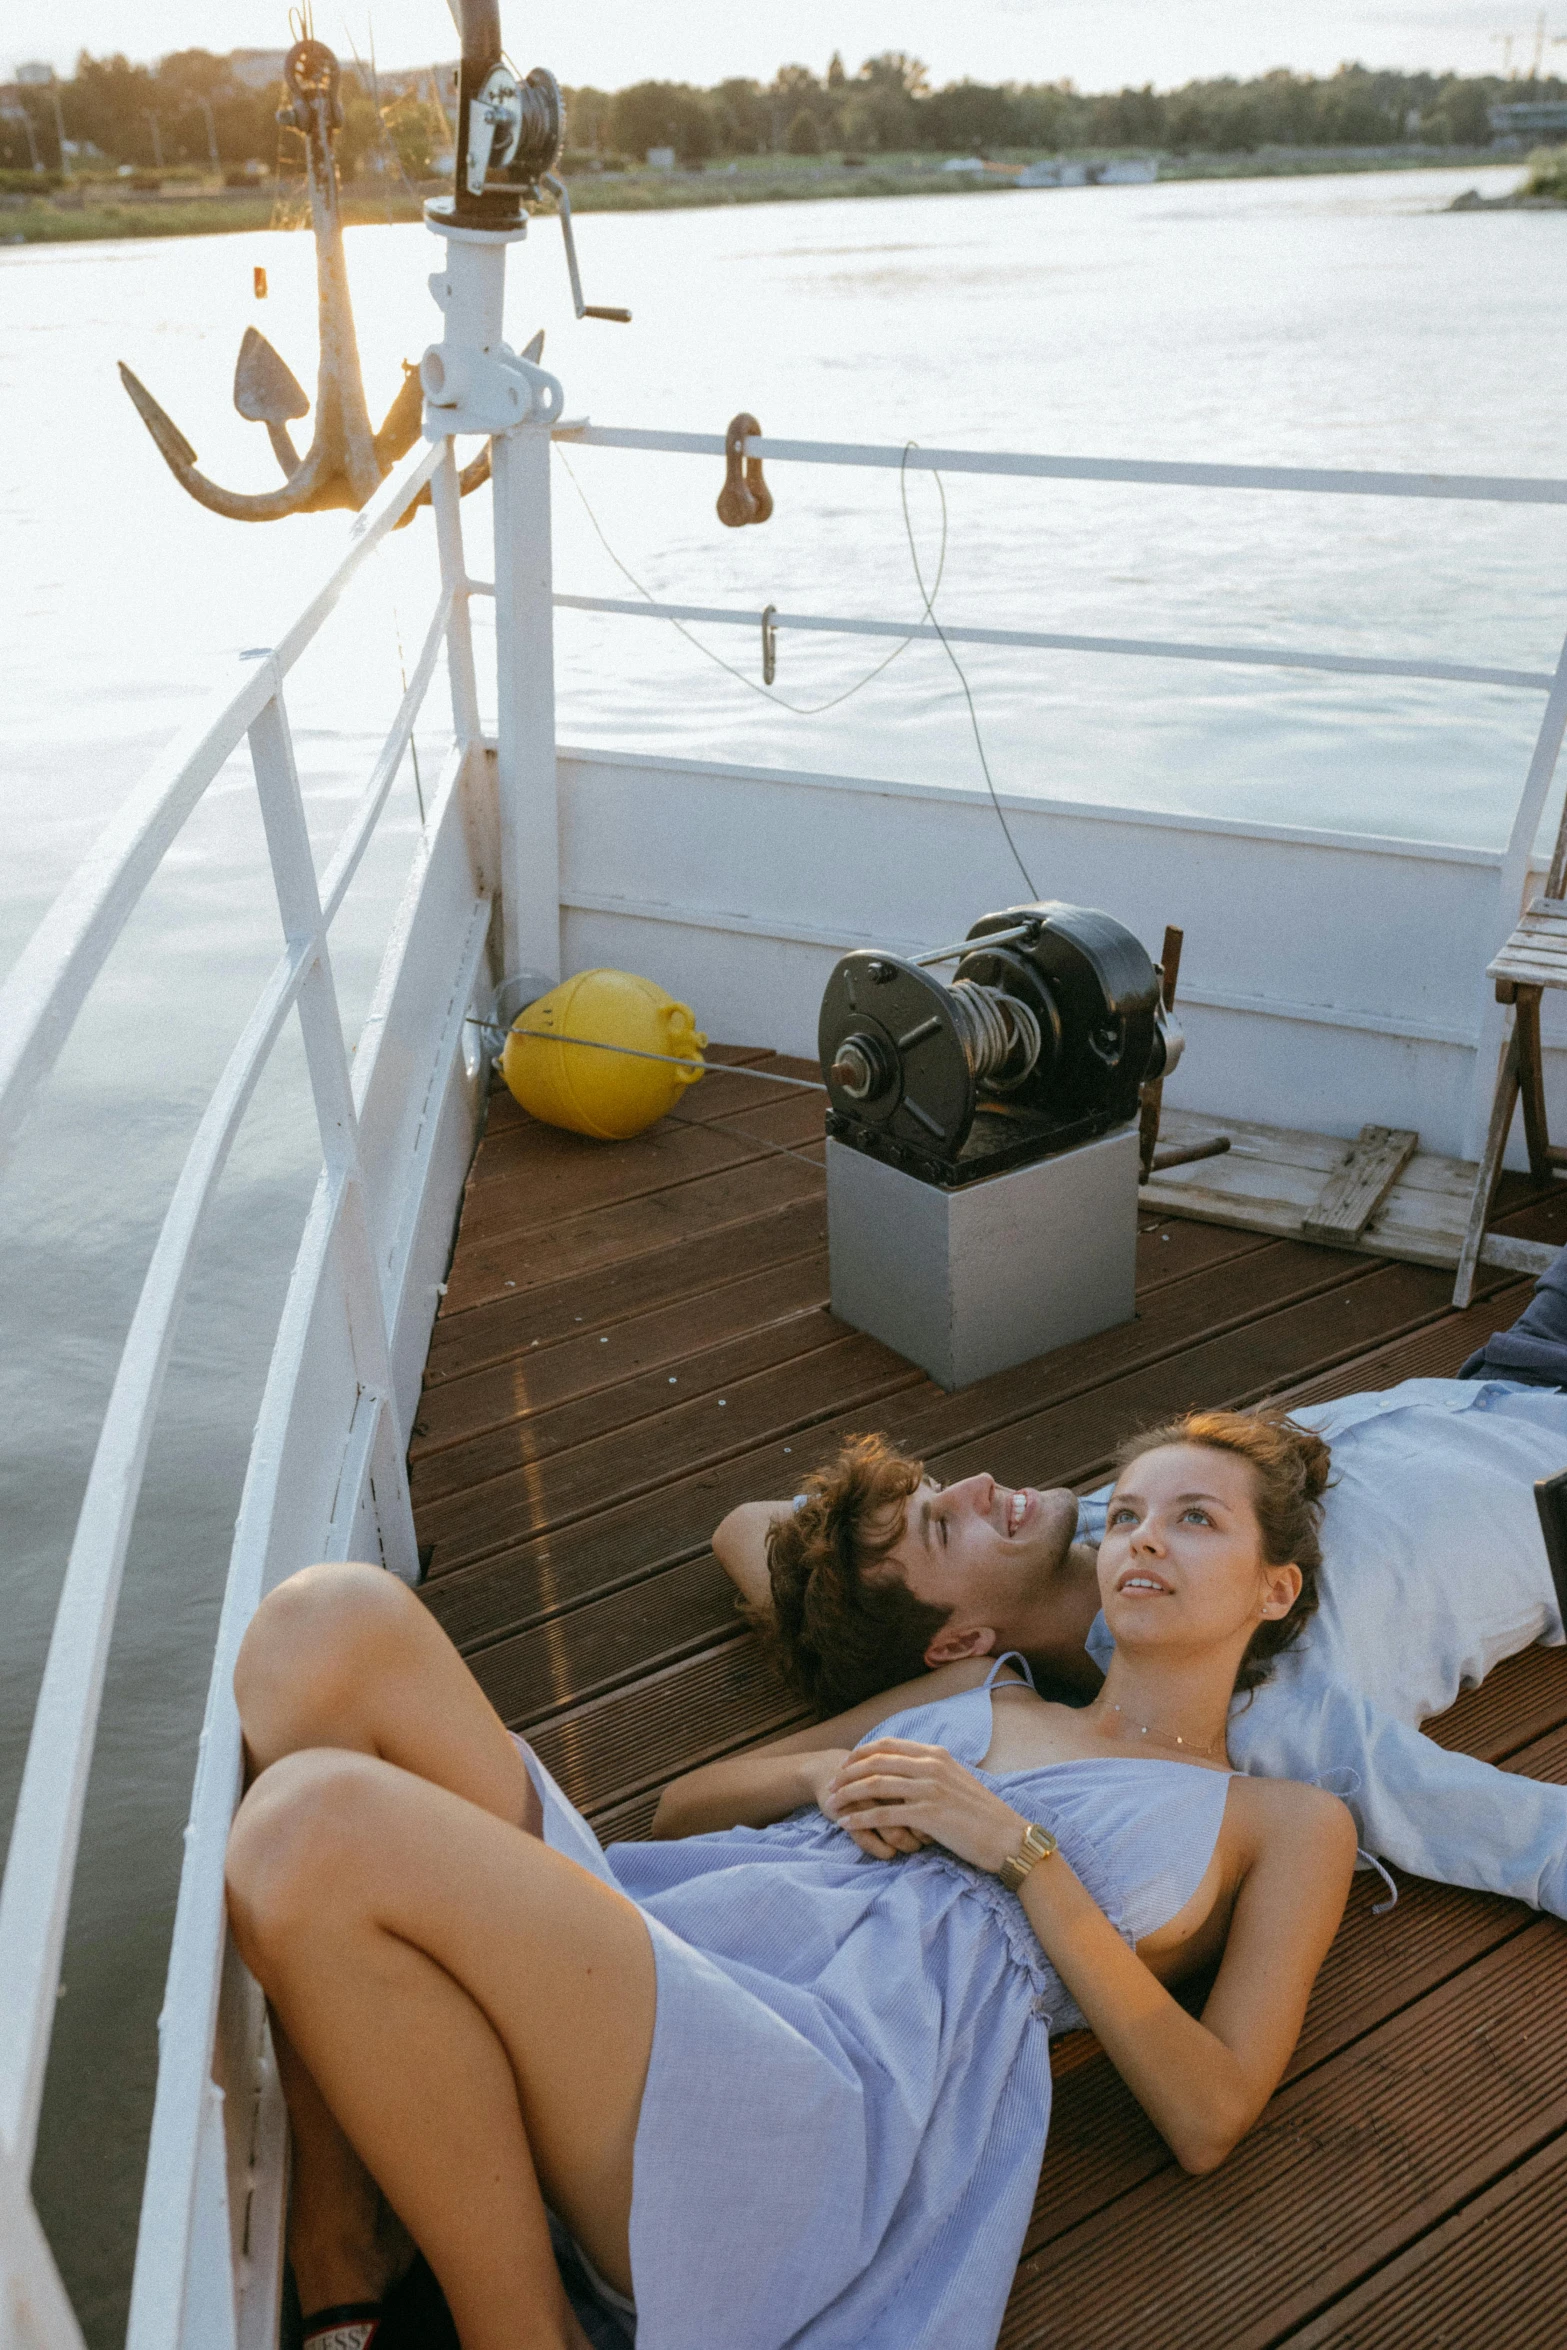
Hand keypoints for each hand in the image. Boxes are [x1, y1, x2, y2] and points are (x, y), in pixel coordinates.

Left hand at [823, 1740, 1027, 1873]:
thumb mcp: (957, 1780)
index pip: (888, 1745)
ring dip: (848, 1794)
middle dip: (847, 1772)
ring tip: (831, 1803)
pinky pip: (883, 1814)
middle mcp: (931, 1766)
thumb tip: (908, 1772)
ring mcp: (929, 1789)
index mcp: (936, 1755)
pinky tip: (846, 1823)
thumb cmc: (982, 1814)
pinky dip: (860, 1818)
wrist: (1008, 1838)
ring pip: (875, 1785)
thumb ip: (931, 1772)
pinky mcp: (928, 1815)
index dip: (861, 1753)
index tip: (844, 1764)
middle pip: (875, 1762)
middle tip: (830, 1784)